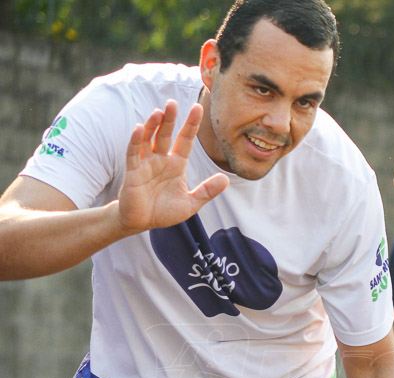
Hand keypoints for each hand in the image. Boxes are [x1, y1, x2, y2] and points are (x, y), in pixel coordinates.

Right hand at [116, 100, 228, 236]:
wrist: (142, 222)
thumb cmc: (164, 212)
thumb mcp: (191, 203)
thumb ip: (207, 191)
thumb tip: (226, 179)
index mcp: (176, 164)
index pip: (185, 140)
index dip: (191, 125)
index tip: (198, 107)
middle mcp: (160, 160)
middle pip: (165, 134)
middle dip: (169, 119)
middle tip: (173, 102)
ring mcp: (145, 164)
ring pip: (149, 139)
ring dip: (153, 126)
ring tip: (159, 112)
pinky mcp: (132, 172)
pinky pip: (133, 153)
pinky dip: (136, 140)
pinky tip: (140, 128)